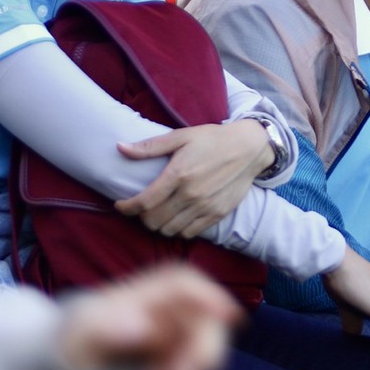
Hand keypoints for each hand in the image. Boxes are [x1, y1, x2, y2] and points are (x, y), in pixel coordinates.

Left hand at [58, 264, 243, 369]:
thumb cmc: (66, 345)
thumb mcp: (75, 338)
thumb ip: (104, 328)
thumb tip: (143, 326)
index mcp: (138, 295)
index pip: (182, 282)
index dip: (210, 294)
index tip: (229, 317)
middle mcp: (160, 310)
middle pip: (204, 317)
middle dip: (203, 349)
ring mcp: (167, 334)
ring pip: (204, 343)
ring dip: (195, 369)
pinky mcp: (170, 357)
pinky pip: (194, 366)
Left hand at [116, 121, 272, 237]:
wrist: (249, 148)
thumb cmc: (213, 139)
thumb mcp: (181, 136)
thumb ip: (149, 147)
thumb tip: (120, 148)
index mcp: (178, 174)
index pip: (143, 202)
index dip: (126, 207)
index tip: (120, 205)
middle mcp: (190, 194)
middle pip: (153, 220)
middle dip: (141, 217)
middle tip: (141, 208)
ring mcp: (205, 207)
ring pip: (169, 230)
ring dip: (158, 225)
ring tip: (157, 214)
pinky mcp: (217, 214)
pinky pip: (189, 233)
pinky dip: (177, 229)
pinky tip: (176, 218)